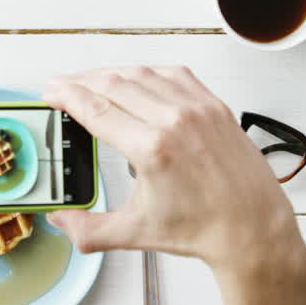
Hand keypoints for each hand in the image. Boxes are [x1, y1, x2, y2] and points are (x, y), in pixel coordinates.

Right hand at [45, 67, 304, 277]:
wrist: (254, 229)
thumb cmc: (204, 229)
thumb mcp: (135, 233)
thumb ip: (88, 229)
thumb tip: (58, 221)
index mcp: (151, 150)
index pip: (96, 108)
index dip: (67, 95)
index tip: (51, 91)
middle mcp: (174, 121)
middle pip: (113, 83)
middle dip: (80, 81)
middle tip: (62, 85)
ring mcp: (197, 108)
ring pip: (141, 73)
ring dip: (110, 72)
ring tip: (92, 81)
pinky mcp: (214, 105)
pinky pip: (173, 74)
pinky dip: (148, 71)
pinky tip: (135, 77)